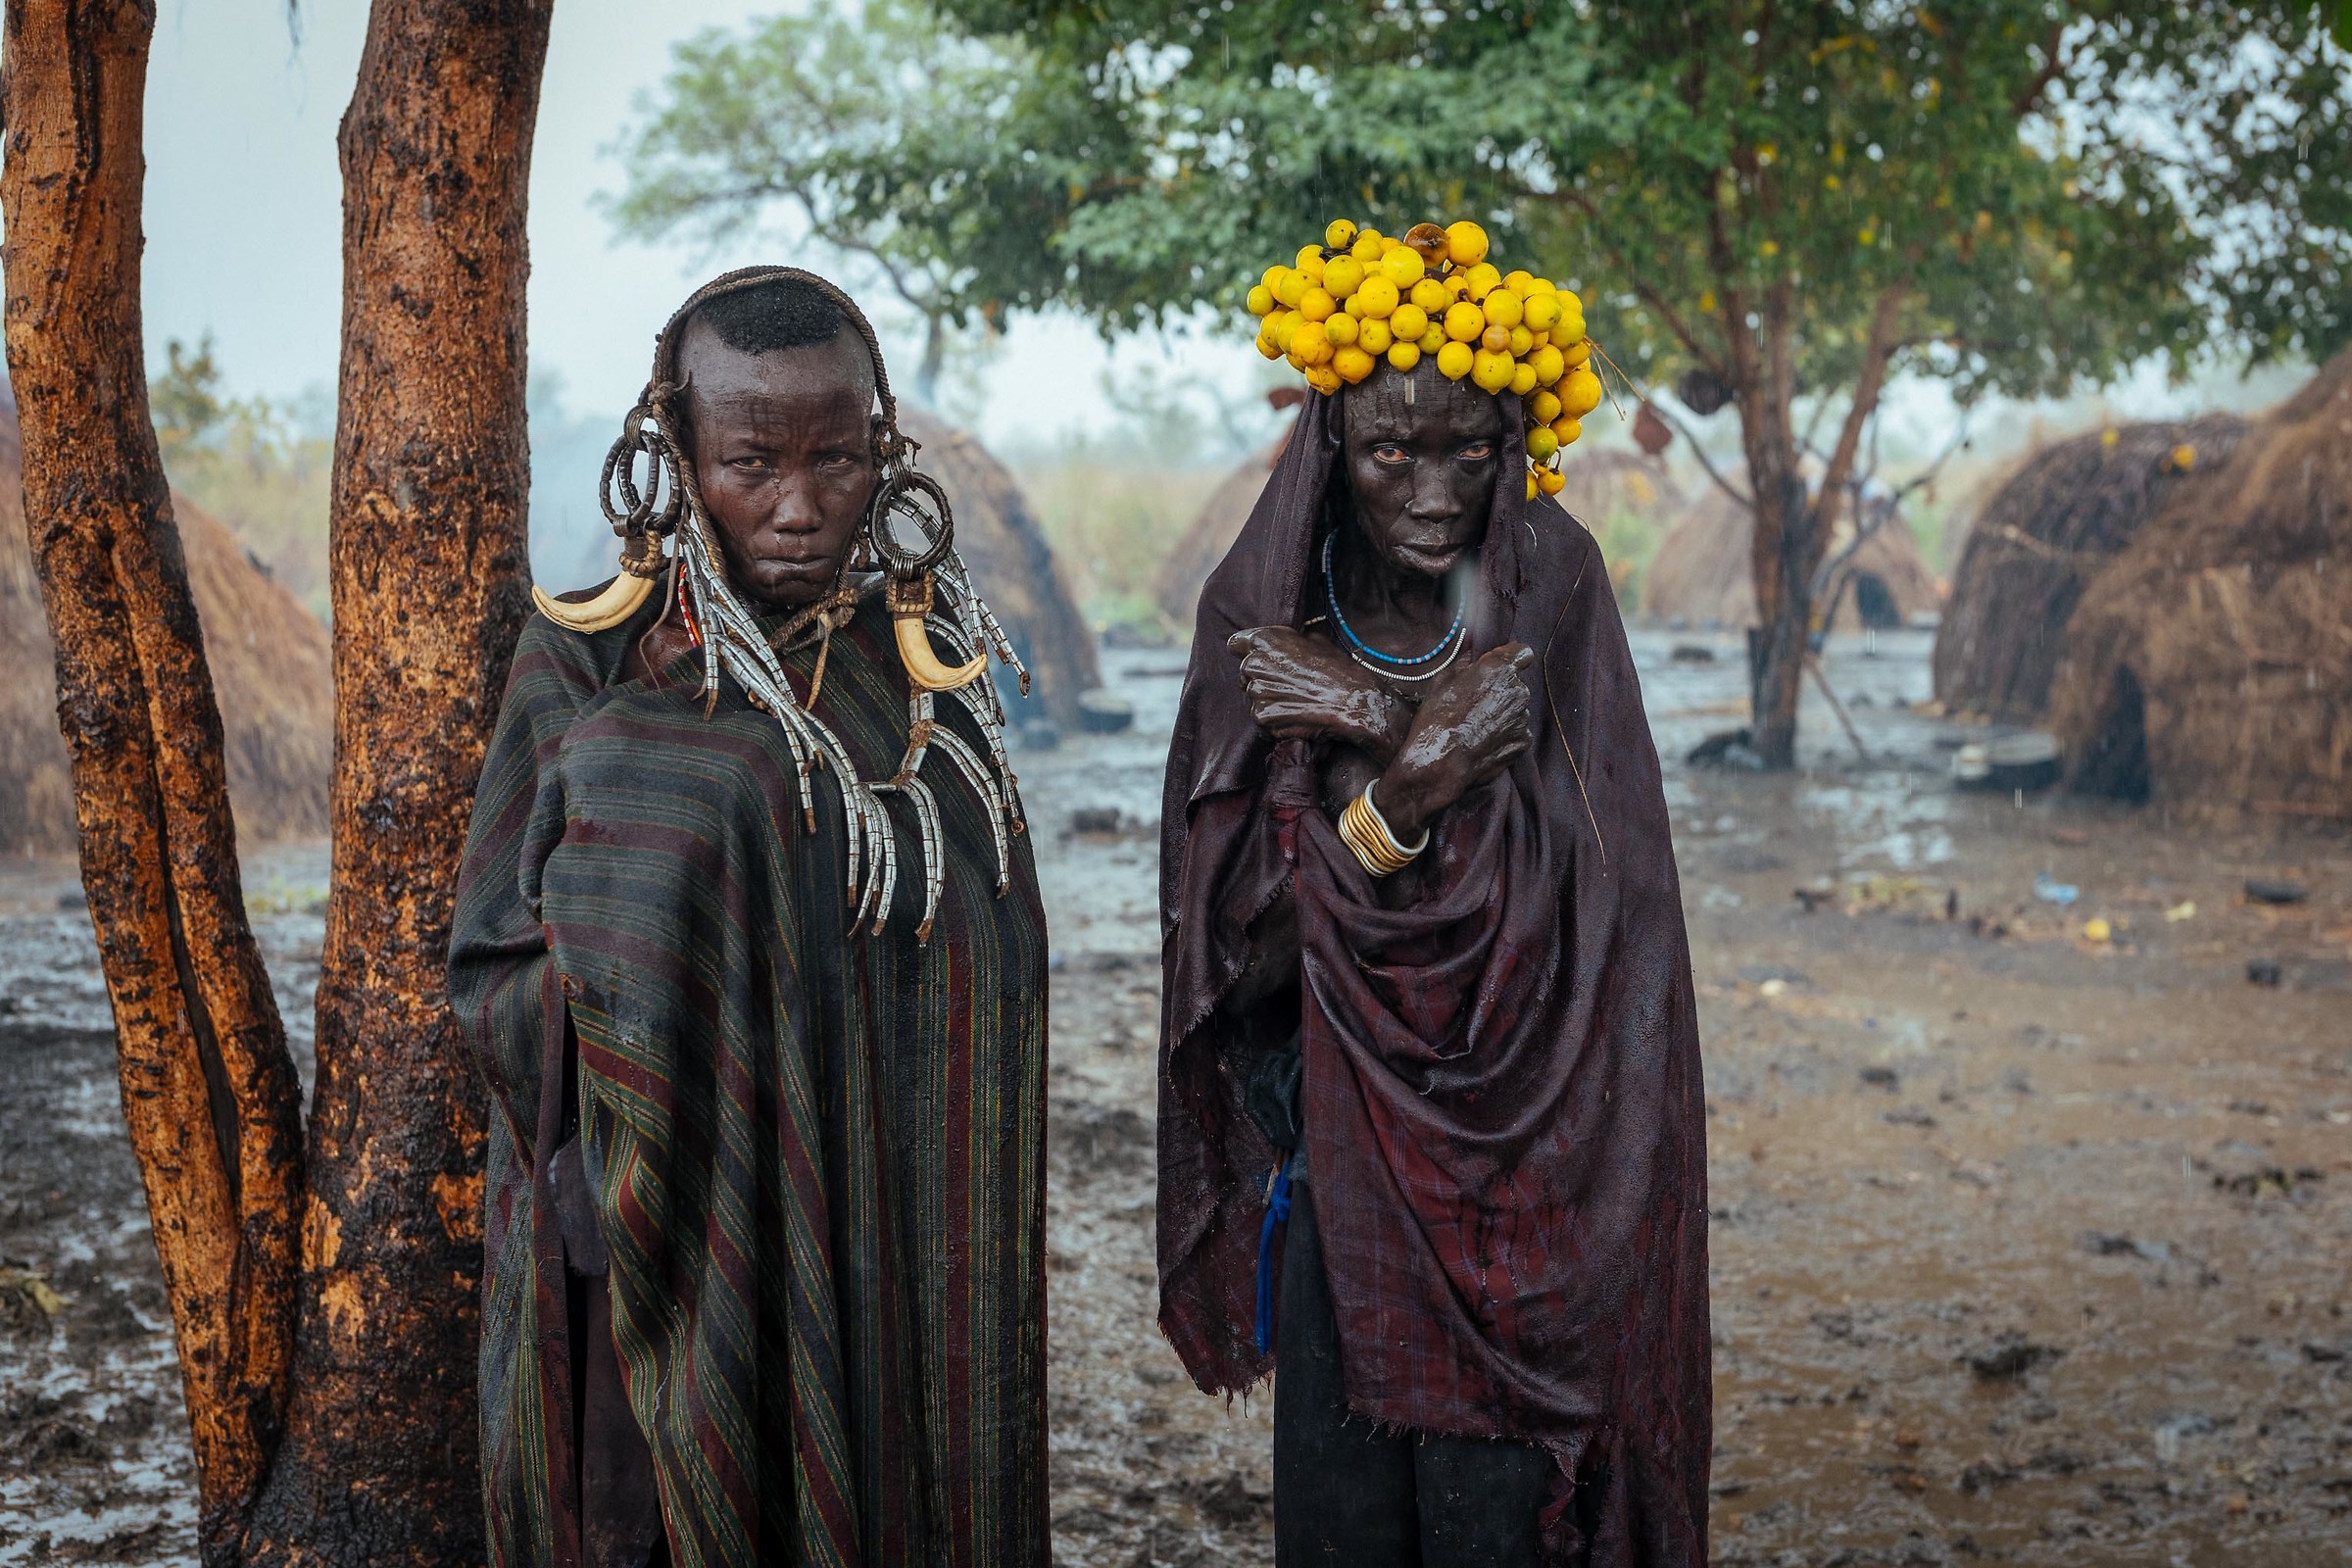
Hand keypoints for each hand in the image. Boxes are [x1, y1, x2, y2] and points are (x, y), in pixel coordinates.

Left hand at [1227, 626, 1412, 761]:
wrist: (1353, 702)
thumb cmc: (1339, 670)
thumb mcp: (1316, 641)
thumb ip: (1292, 641)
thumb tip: (1288, 642)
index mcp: (1265, 640)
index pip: (1236, 644)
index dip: (1247, 652)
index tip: (1259, 659)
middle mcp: (1254, 664)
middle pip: (1245, 673)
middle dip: (1261, 679)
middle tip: (1287, 686)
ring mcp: (1255, 692)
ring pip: (1252, 697)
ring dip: (1268, 701)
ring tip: (1295, 703)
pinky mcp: (1262, 717)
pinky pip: (1261, 719)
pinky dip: (1274, 721)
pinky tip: (1295, 717)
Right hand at [1371, 643, 1534, 841]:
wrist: (1441, 762)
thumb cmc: (1438, 717)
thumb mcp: (1443, 679)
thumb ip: (1464, 659)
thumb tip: (1471, 646)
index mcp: (1500, 669)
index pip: (1522, 652)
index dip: (1510, 658)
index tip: (1497, 666)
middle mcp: (1518, 691)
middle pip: (1516, 683)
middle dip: (1501, 688)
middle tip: (1476, 701)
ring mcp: (1523, 718)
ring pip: (1517, 708)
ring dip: (1502, 712)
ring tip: (1476, 725)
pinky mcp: (1523, 741)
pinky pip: (1516, 731)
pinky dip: (1504, 734)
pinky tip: (1483, 740)